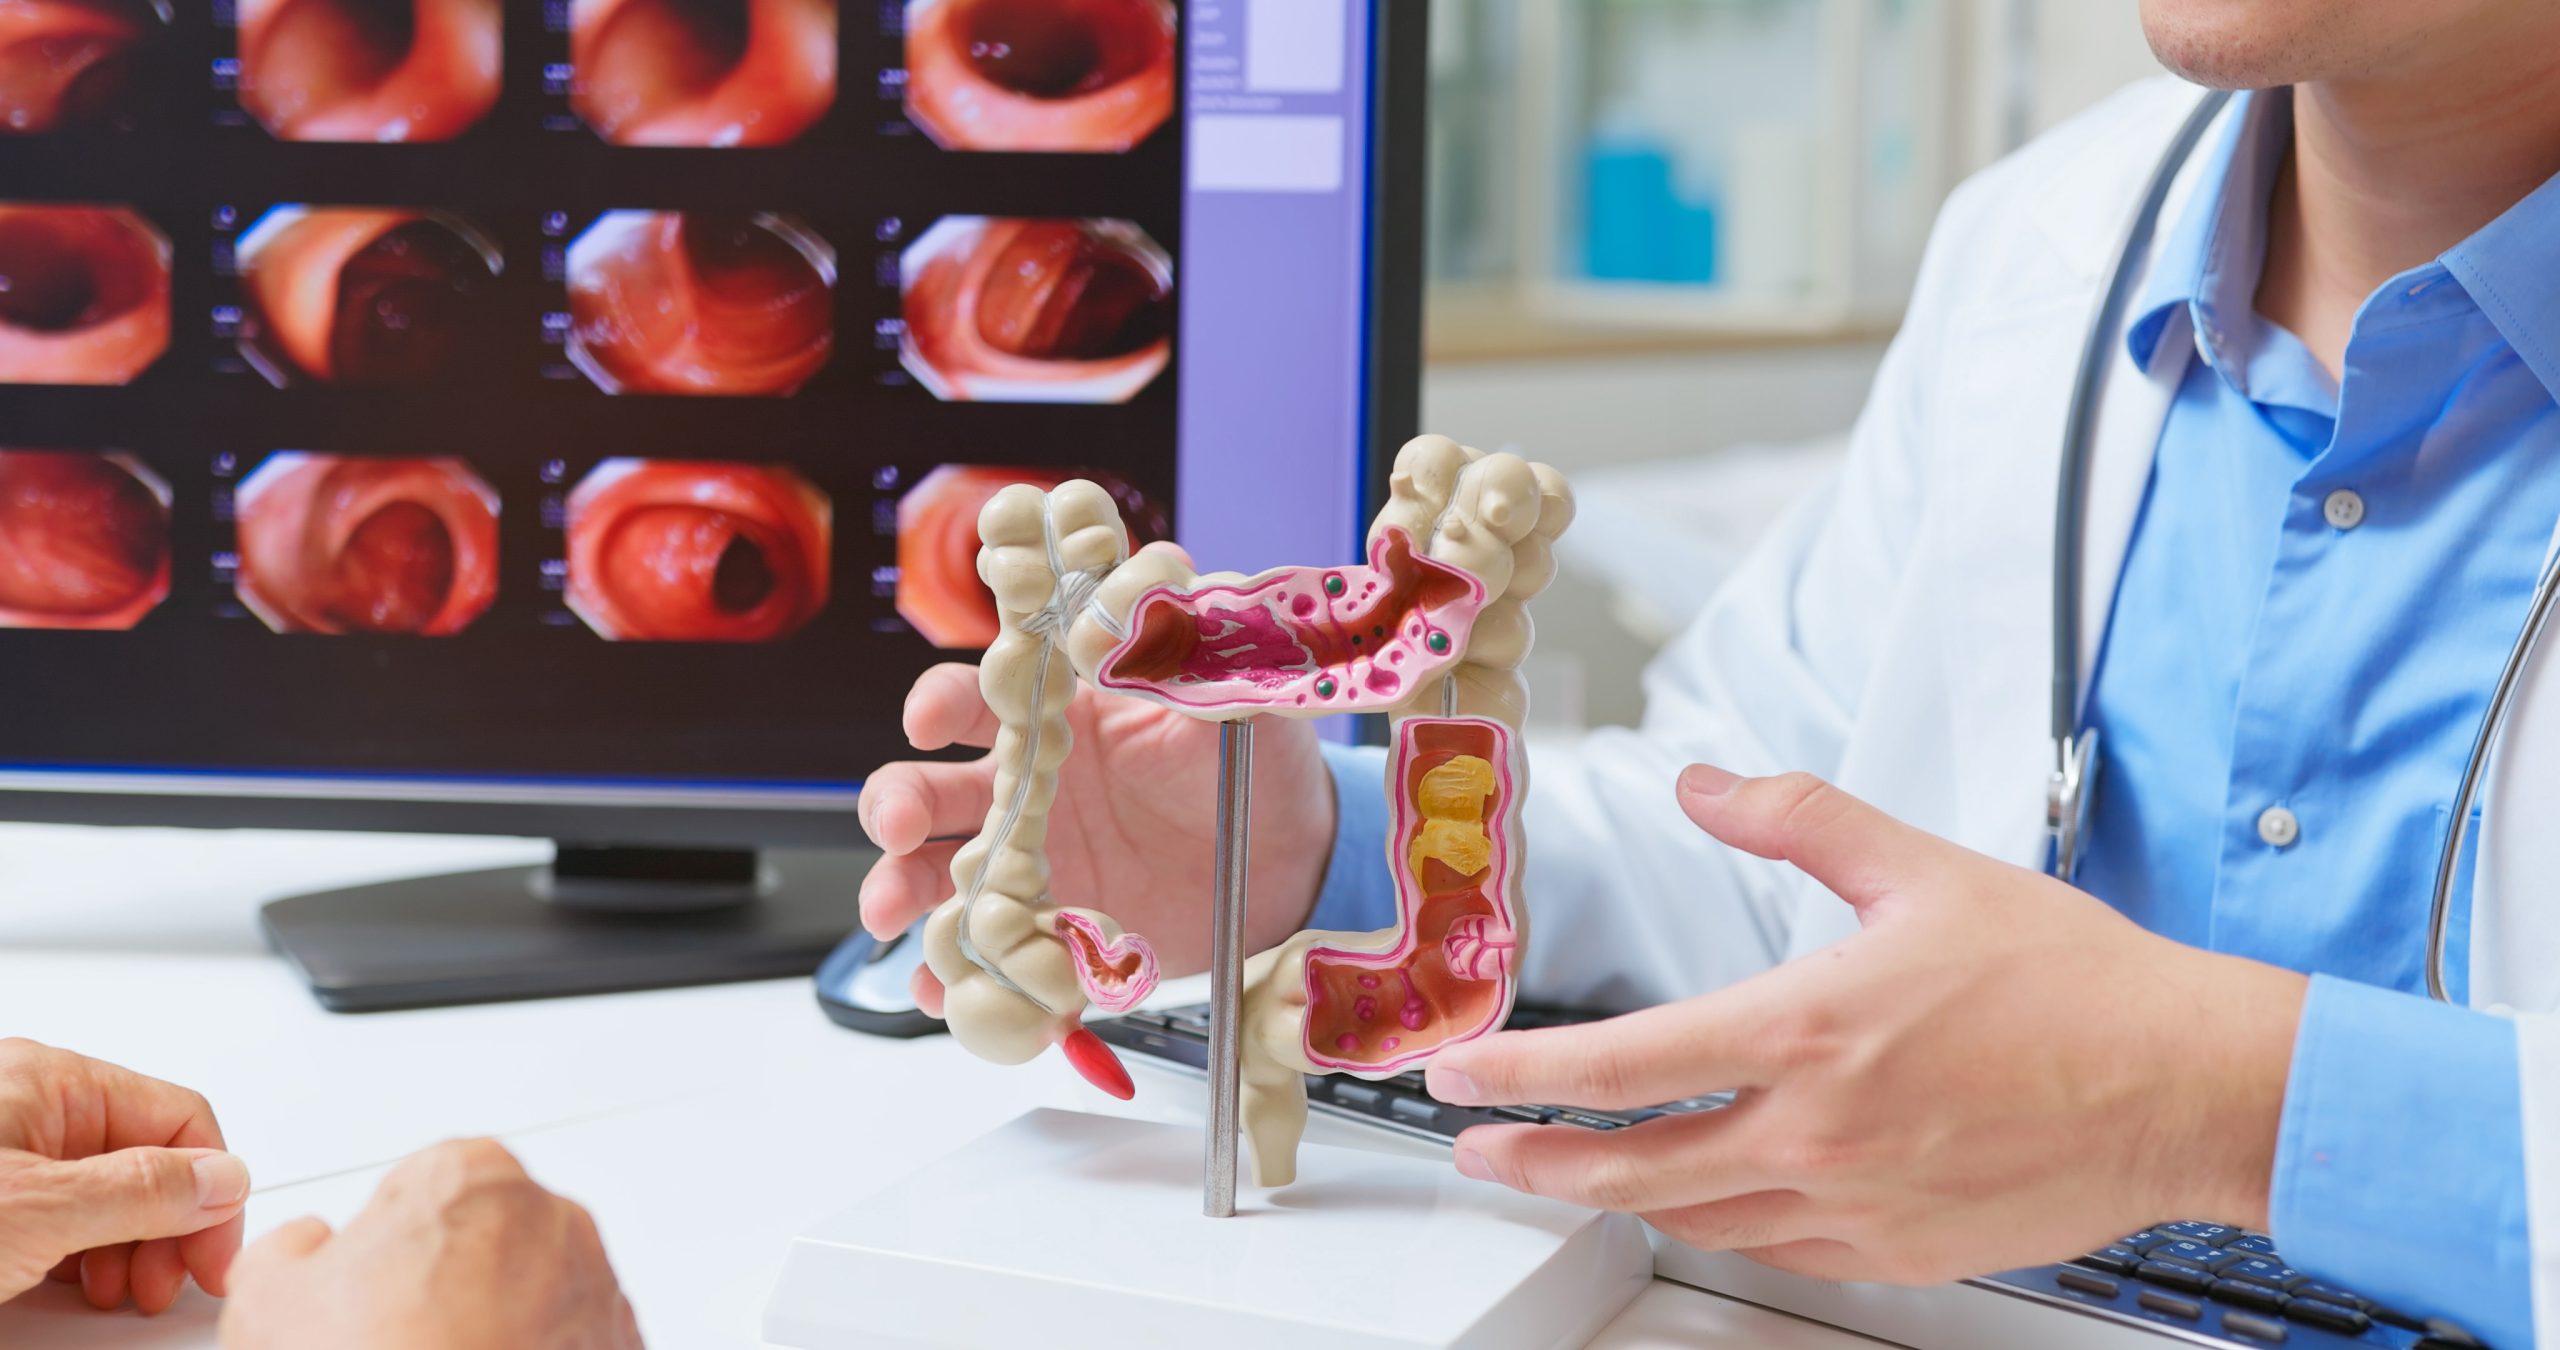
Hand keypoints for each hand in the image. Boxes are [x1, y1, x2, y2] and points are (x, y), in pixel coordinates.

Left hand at [0, 1038, 248, 1313]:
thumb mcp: (35, 1207)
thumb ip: (140, 1190)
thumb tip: (223, 1178)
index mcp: (49, 1083)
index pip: (179, 1120)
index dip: (211, 1192)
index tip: (214, 1254)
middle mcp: (30, 1111)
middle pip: (149, 1161)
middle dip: (170, 1229)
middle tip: (165, 1283)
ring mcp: (7, 1161)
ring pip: (108, 1198)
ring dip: (128, 1252)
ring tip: (115, 1293)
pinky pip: (61, 1224)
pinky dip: (79, 1262)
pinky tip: (73, 1288)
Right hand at [219, 1138, 638, 1349]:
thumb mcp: (269, 1297)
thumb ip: (291, 1248)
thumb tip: (305, 1246)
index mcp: (473, 1177)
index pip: (424, 1188)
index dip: (386, 1247)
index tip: (367, 1291)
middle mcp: (553, 1221)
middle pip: (487, 1239)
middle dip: (448, 1283)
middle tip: (399, 1340)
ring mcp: (596, 1287)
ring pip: (534, 1294)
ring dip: (496, 1326)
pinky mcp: (622, 1345)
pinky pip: (569, 1342)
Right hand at [860, 661, 1333, 1015]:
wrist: (1290, 859)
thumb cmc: (1254, 757)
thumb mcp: (1227, 691)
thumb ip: (1177, 648)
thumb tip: (1118, 615)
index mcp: (1057, 715)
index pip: (978, 696)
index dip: (941, 702)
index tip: (927, 720)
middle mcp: (1026, 785)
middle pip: (933, 787)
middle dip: (900, 803)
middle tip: (897, 826)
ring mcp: (1031, 861)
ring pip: (937, 871)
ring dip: (901, 888)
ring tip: (891, 913)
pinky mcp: (1048, 928)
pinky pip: (987, 949)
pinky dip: (953, 971)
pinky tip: (938, 986)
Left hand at [1426, 765, 2308, 1284]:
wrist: (2186, 1085)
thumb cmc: (2073, 982)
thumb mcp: (1920, 868)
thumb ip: (1796, 819)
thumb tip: (1706, 783)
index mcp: (1807, 1030)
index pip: (1619, 1065)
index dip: (1520, 1075)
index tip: (1460, 1078)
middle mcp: (1817, 1130)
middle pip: (1629, 1167)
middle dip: (1533, 1162)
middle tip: (1479, 1152)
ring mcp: (1856, 1204)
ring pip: (1696, 1215)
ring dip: (1619, 1196)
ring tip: (1572, 1174)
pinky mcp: (1898, 1249)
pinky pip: (1776, 1249)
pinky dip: (1719, 1223)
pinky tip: (1701, 1201)